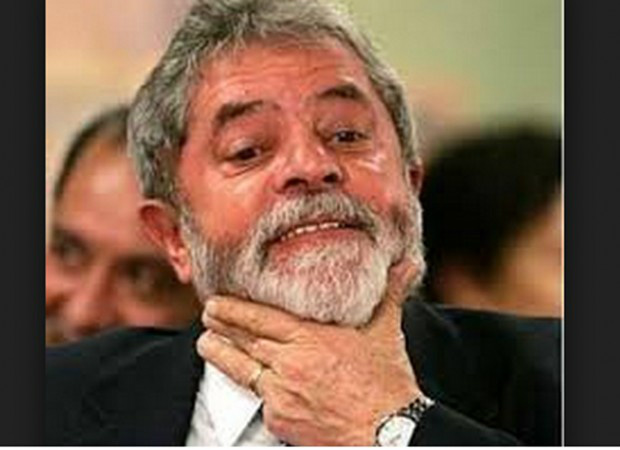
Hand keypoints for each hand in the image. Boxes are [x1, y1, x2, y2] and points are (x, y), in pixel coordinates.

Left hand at [196, 258, 422, 445]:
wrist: (388, 432)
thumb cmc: (386, 382)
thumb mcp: (386, 331)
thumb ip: (390, 294)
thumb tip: (408, 264)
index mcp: (310, 337)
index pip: (259, 318)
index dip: (234, 309)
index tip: (216, 301)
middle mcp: (290, 363)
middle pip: (244, 341)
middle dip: (220, 327)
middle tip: (206, 315)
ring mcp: (281, 394)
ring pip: (241, 370)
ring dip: (220, 355)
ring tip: (206, 343)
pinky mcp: (280, 420)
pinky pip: (259, 400)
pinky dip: (251, 388)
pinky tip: (244, 379)